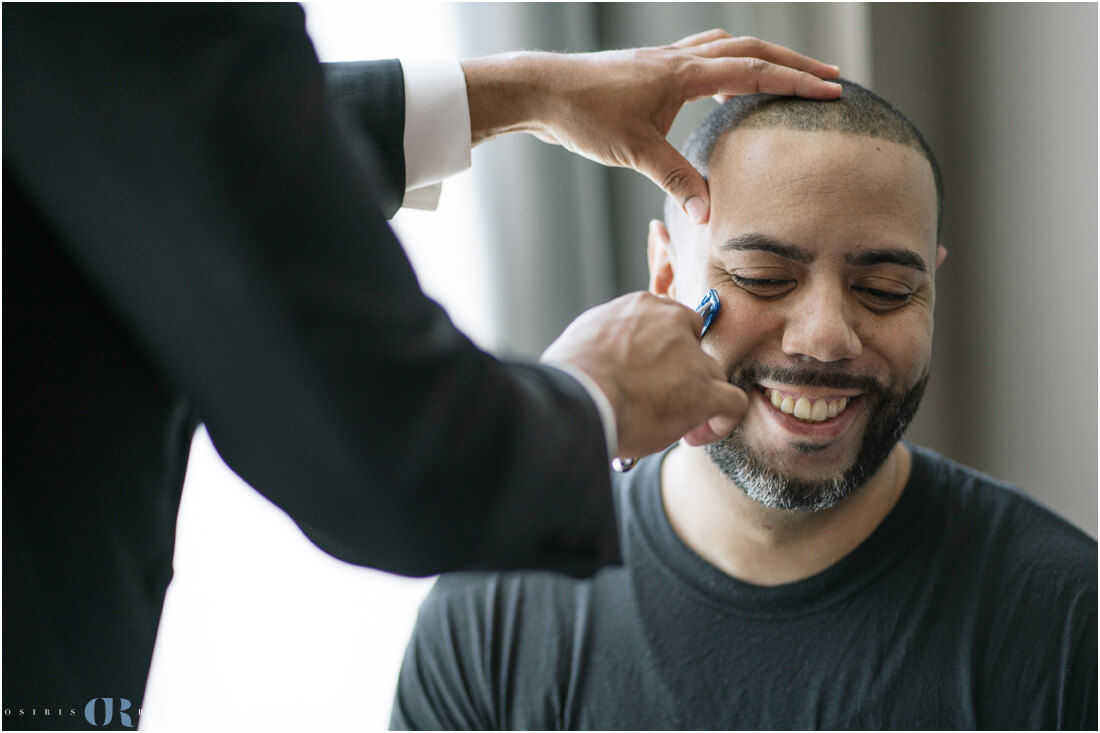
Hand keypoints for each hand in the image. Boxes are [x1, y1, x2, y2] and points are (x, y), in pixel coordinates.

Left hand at [462, 30, 840, 223]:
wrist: (541, 92)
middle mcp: (679, 59)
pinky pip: (701, 58)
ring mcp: (664, 61)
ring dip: (761, 59)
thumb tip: (709, 212)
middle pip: (750, 50)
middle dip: (793, 64)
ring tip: (787, 76)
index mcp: (683, 73)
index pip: (754, 71)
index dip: (796, 81)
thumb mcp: (634, 150)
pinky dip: (725, 66)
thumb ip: (676, 178)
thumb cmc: (583, 114)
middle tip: (830, 76)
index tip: (833, 89)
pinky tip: (724, 86)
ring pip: (726, 48)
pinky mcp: (649, 72)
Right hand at [541, 292, 748, 458]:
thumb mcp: (582, 339)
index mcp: (640, 308)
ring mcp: (692, 357)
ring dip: (698, 400)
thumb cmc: (569, 376)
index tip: (650, 374)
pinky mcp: (705, 391)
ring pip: (713, 376)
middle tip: (660, 402)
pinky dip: (721, 421)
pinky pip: (733, 403)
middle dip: (682, 376)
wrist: (579, 397)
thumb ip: (605, 342)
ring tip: (674, 426)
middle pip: (694, 349)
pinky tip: (696, 436)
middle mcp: (672, 324)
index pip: (670, 323)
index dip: (666, 352)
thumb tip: (601, 362)